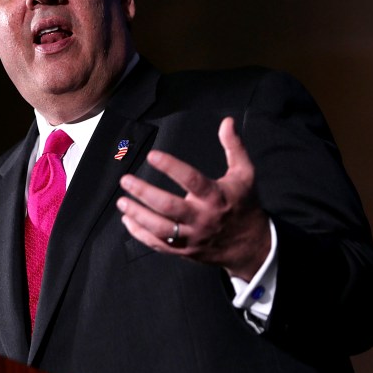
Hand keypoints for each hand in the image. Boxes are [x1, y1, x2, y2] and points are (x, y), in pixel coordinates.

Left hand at [116, 117, 270, 280]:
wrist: (251, 245)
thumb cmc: (245, 205)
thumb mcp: (245, 174)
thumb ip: (234, 147)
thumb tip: (227, 122)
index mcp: (216, 197)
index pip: (191, 180)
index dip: (171, 167)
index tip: (152, 156)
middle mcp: (202, 218)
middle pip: (169, 207)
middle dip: (144, 193)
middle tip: (126, 181)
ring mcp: (192, 236)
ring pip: (160, 228)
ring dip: (138, 215)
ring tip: (122, 201)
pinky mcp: (185, 250)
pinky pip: (159, 245)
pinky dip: (141, 234)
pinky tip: (128, 221)